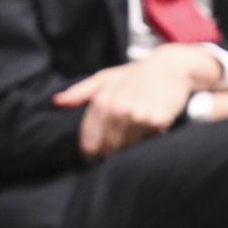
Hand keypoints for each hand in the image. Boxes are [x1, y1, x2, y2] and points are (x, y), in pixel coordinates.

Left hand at [52, 44, 221, 160]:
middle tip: (109, 158)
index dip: (88, 154)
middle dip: (107, 156)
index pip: (89, 140)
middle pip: (107, 148)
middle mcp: (118, 110)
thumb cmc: (134, 75)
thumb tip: (56, 102)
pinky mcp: (158, 122)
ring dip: (127, 151)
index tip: (91, 159)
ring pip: (127, 149)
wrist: (171, 68)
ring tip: (129, 143)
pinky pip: (147, 144)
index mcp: (101, 101)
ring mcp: (138, 117)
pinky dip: (146, 143)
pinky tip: (147, 135)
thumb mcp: (104, 78)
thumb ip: (79, 92)